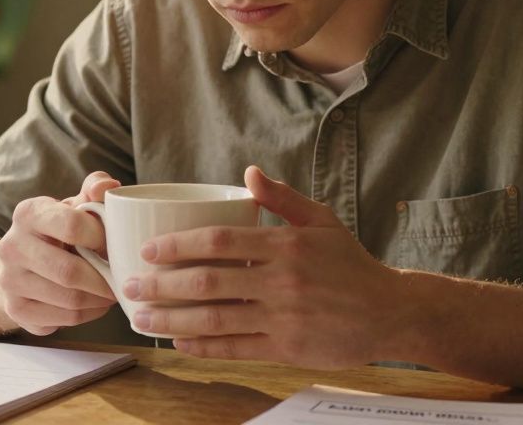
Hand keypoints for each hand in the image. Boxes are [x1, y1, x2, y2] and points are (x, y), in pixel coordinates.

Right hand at [0, 172, 120, 335]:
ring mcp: (10, 281)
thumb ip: (94, 191)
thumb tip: (110, 186)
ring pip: (69, 300)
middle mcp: (11, 246)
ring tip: (111, 290)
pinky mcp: (16, 310)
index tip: (111, 243)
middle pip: (69, 271)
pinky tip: (95, 303)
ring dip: (99, 299)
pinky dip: (89, 314)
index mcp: (28, 213)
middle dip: (103, 278)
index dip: (101, 237)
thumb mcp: (72, 205)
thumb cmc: (56, 231)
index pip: (72, 225)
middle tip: (121, 278)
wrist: (18, 264)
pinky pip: (64, 319)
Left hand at [123, 166, 402, 368]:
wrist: (391, 313)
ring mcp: (283, 318)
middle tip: (131, 287)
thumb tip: (248, 173)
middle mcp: (282, 281)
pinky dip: (203, 346)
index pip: (219, 241)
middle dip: (162, 285)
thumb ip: (282, 198)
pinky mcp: (287, 349)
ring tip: (142, 318)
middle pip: (208, 282)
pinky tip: (179, 343)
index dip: (178, 245)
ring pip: (215, 319)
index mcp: (286, 244)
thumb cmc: (351, 264)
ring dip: (172, 320)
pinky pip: (236, 349)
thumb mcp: (321, 221)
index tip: (148, 250)